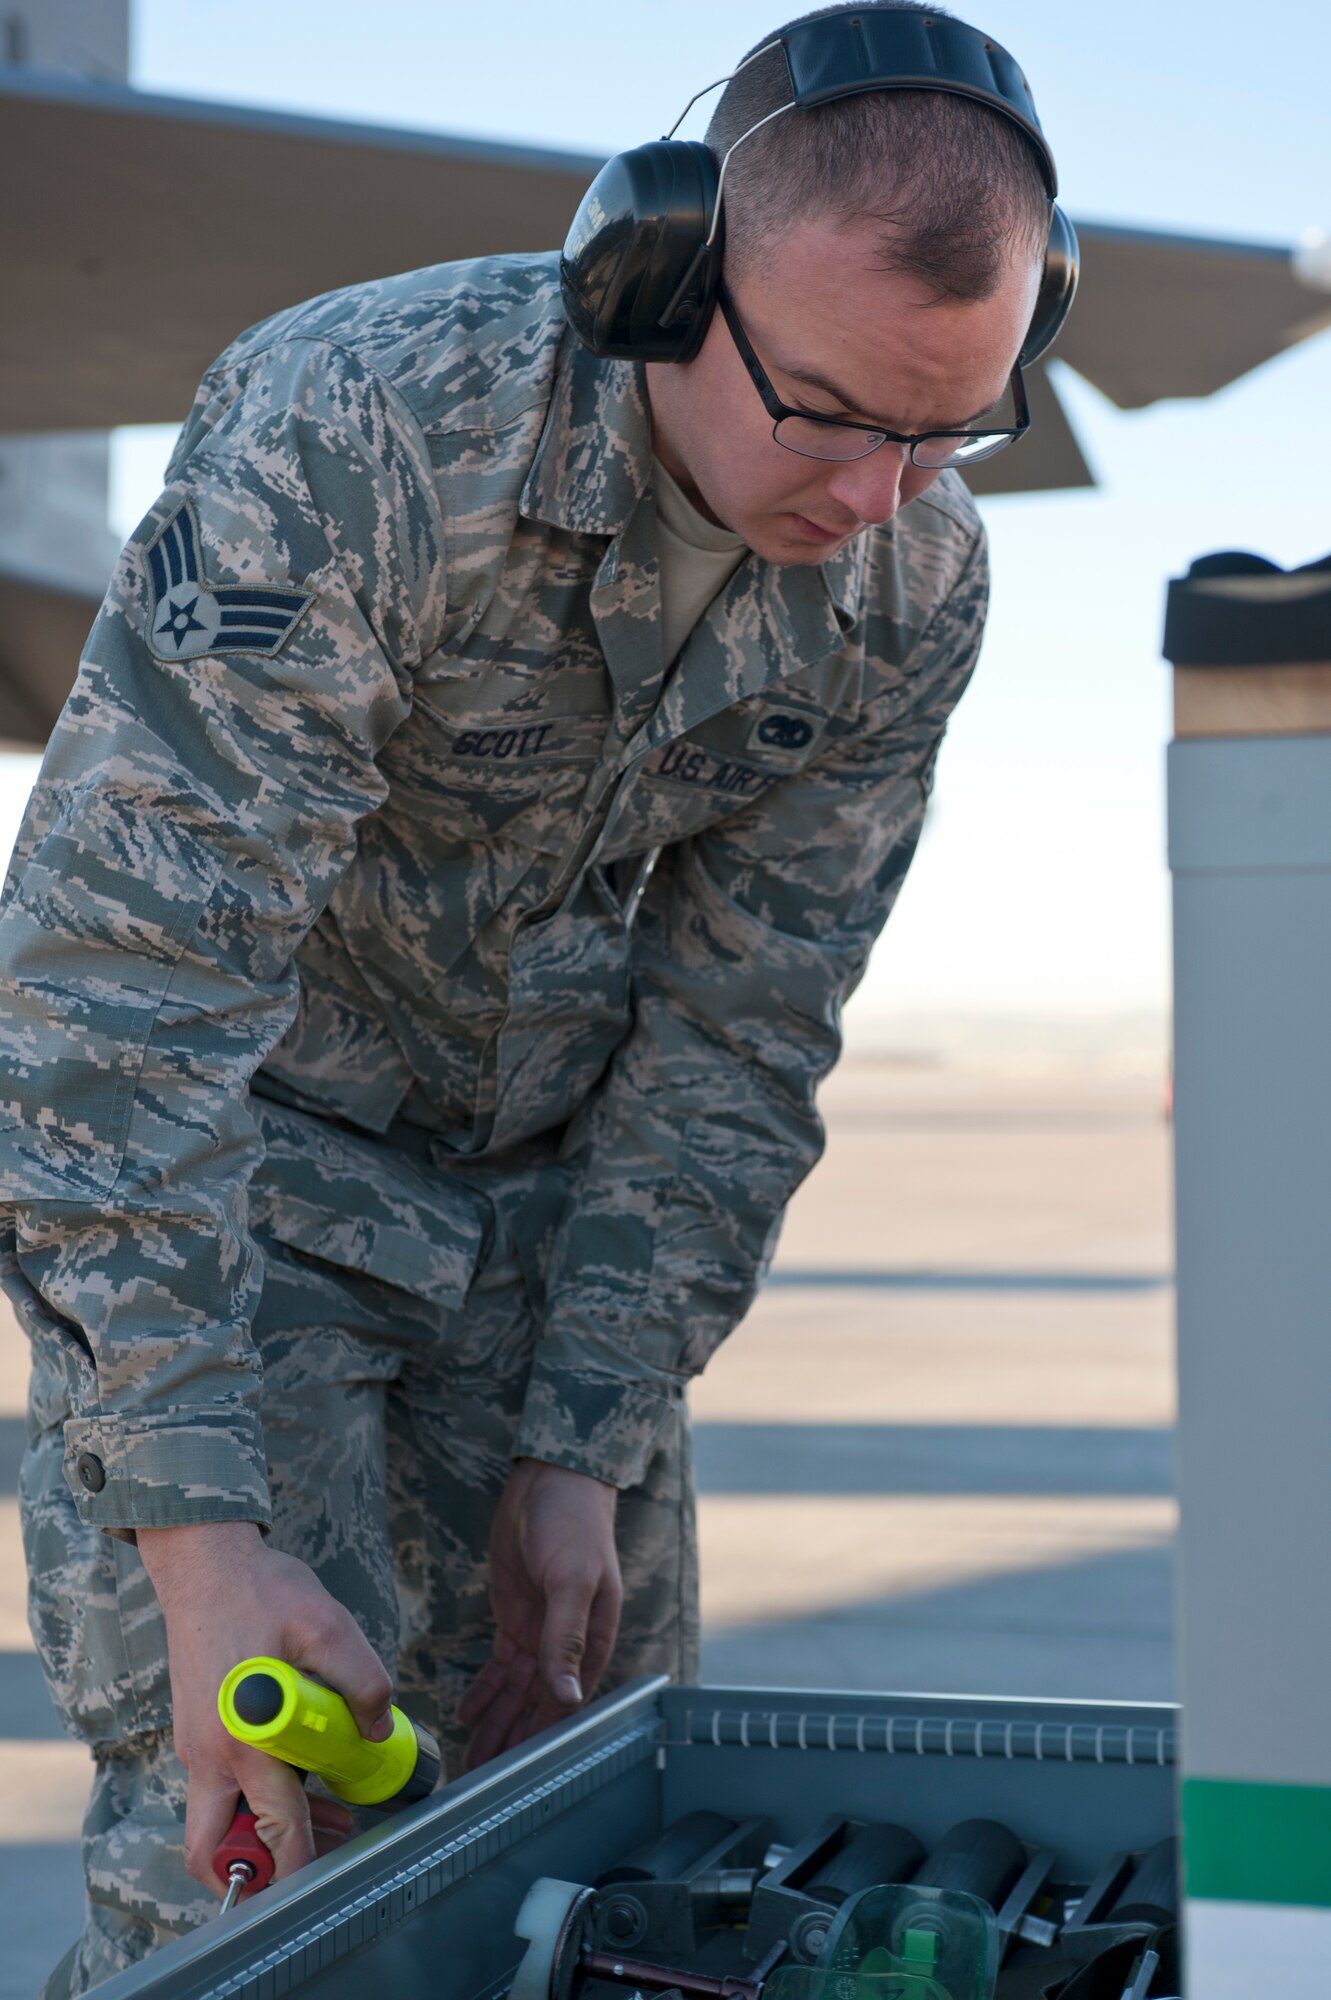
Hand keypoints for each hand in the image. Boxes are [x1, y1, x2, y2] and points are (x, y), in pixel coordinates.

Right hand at [138, 1521, 393, 1896]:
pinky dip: (256, 1800)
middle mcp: (209, 1756)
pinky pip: (220, 1790)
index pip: (272, 1829)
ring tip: (332, 1819)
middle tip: (322, 1851)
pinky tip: (304, 1776)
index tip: (334, 1872)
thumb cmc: (260, 1593)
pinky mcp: (197, 1734)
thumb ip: (362, 1680)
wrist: (204, 1566)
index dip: (304, 1862)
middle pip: (216, 1849)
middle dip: (265, 1869)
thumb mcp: (327, 1625)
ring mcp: (197, 1748)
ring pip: (220, 1822)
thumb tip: (380, 1729)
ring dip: (265, 1834)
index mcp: (243, 1741)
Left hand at [457, 1458, 620, 1769]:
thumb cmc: (575, 1525)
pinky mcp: (514, 1616)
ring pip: (517, 1692)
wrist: (551, 1480)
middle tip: (483, 1780)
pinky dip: (485, 1691)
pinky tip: (467, 1713)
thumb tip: (567, 1695)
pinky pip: (500, 1666)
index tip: (519, 1775)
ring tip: (472, 1760)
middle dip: (514, 1741)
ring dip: (496, 1724)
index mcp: (592, 1638)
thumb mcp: (573, 1579)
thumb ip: (567, 1637)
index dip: (543, 1737)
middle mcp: (568, 1642)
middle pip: (539, 1704)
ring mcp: (539, 1630)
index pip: (567, 1701)